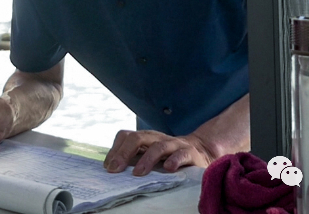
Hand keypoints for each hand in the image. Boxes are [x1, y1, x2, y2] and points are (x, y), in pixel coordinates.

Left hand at [103, 130, 217, 175]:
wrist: (200, 151)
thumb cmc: (169, 156)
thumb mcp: (150, 155)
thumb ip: (135, 158)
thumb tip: (112, 170)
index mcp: (146, 138)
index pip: (126, 136)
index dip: (115, 150)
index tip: (108, 167)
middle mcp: (157, 138)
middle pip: (138, 138)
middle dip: (124, 153)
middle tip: (116, 169)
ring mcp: (174, 144)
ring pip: (158, 146)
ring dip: (146, 159)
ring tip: (138, 173)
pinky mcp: (189, 153)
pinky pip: (181, 154)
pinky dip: (174, 160)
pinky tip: (169, 169)